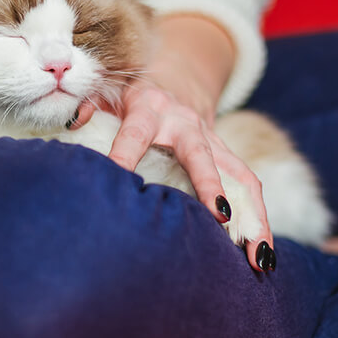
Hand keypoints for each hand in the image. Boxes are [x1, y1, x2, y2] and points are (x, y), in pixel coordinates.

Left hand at [106, 80, 273, 271]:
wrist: (171, 80)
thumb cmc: (128, 96)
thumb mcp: (103, 91)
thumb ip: (87, 104)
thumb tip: (74, 121)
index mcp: (148, 108)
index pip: (135, 133)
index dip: (124, 154)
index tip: (118, 178)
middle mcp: (186, 123)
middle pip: (201, 155)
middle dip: (211, 186)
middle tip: (219, 217)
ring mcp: (212, 142)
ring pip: (241, 176)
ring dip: (253, 216)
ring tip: (259, 256)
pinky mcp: (228, 159)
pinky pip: (249, 188)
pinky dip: (259, 220)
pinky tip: (262, 255)